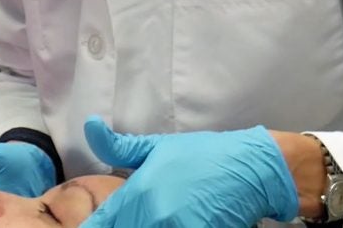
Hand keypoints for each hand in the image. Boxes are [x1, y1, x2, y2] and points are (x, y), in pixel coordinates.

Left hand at [79, 116, 298, 227]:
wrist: (253, 166)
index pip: (103, 222)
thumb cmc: (204, 156)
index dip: (98, 226)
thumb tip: (90, 126)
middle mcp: (152, 211)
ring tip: (158, 220)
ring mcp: (175, 225)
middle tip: (139, 220)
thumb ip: (121, 148)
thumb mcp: (159, 147)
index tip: (102, 225)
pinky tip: (179, 223)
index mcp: (138, 190)